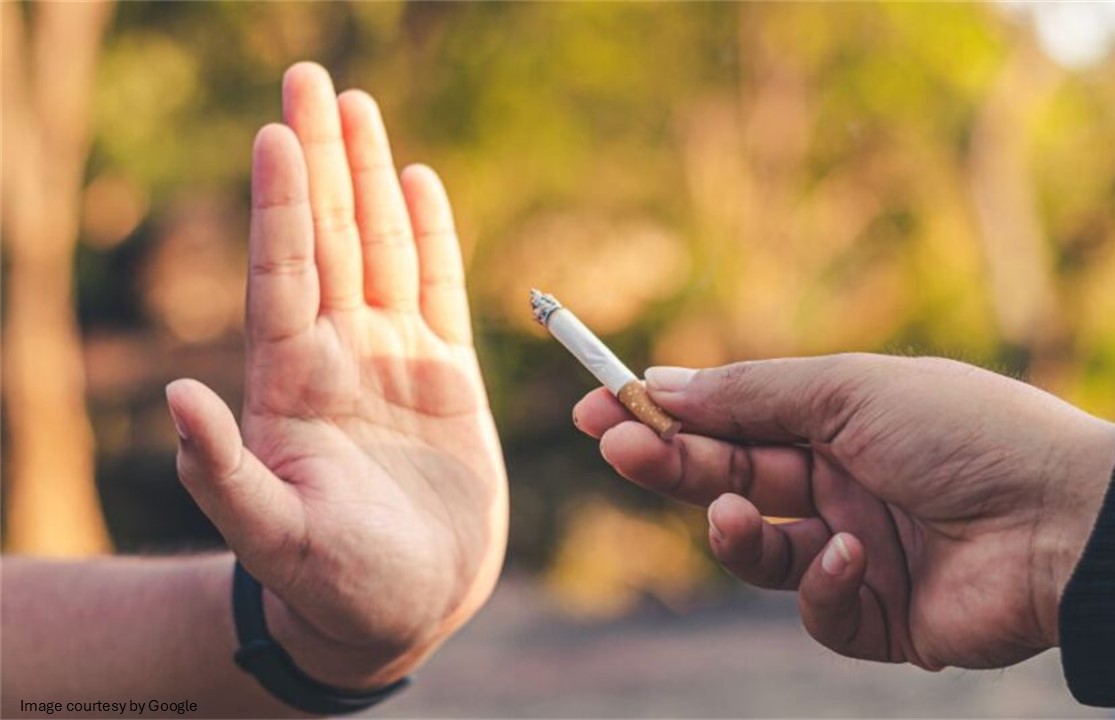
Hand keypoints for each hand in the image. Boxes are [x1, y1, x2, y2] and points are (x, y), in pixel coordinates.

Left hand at [164, 63, 506, 688]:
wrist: (404, 604)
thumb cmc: (332, 584)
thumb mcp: (272, 537)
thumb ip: (224, 472)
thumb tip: (180, 394)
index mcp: (292, 384)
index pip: (285, 275)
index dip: (282, 206)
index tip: (275, 134)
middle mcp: (338, 355)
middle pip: (329, 239)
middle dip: (321, 160)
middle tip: (312, 80)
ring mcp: (393, 359)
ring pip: (382, 250)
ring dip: (372, 179)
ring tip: (359, 108)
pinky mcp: (446, 376)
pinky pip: (439, 290)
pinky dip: (433, 236)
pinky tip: (419, 183)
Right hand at [574, 354, 1114, 669]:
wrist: (1069, 520)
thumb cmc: (964, 432)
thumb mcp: (850, 390)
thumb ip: (751, 395)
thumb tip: (662, 382)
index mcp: (838, 423)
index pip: (731, 419)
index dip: (666, 414)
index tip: (599, 405)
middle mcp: (840, 485)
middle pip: (730, 479)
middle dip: (670, 464)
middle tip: (616, 447)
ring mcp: (857, 551)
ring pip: (759, 552)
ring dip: (733, 533)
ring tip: (732, 516)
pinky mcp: (879, 618)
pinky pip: (818, 606)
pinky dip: (823, 582)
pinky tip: (854, 556)